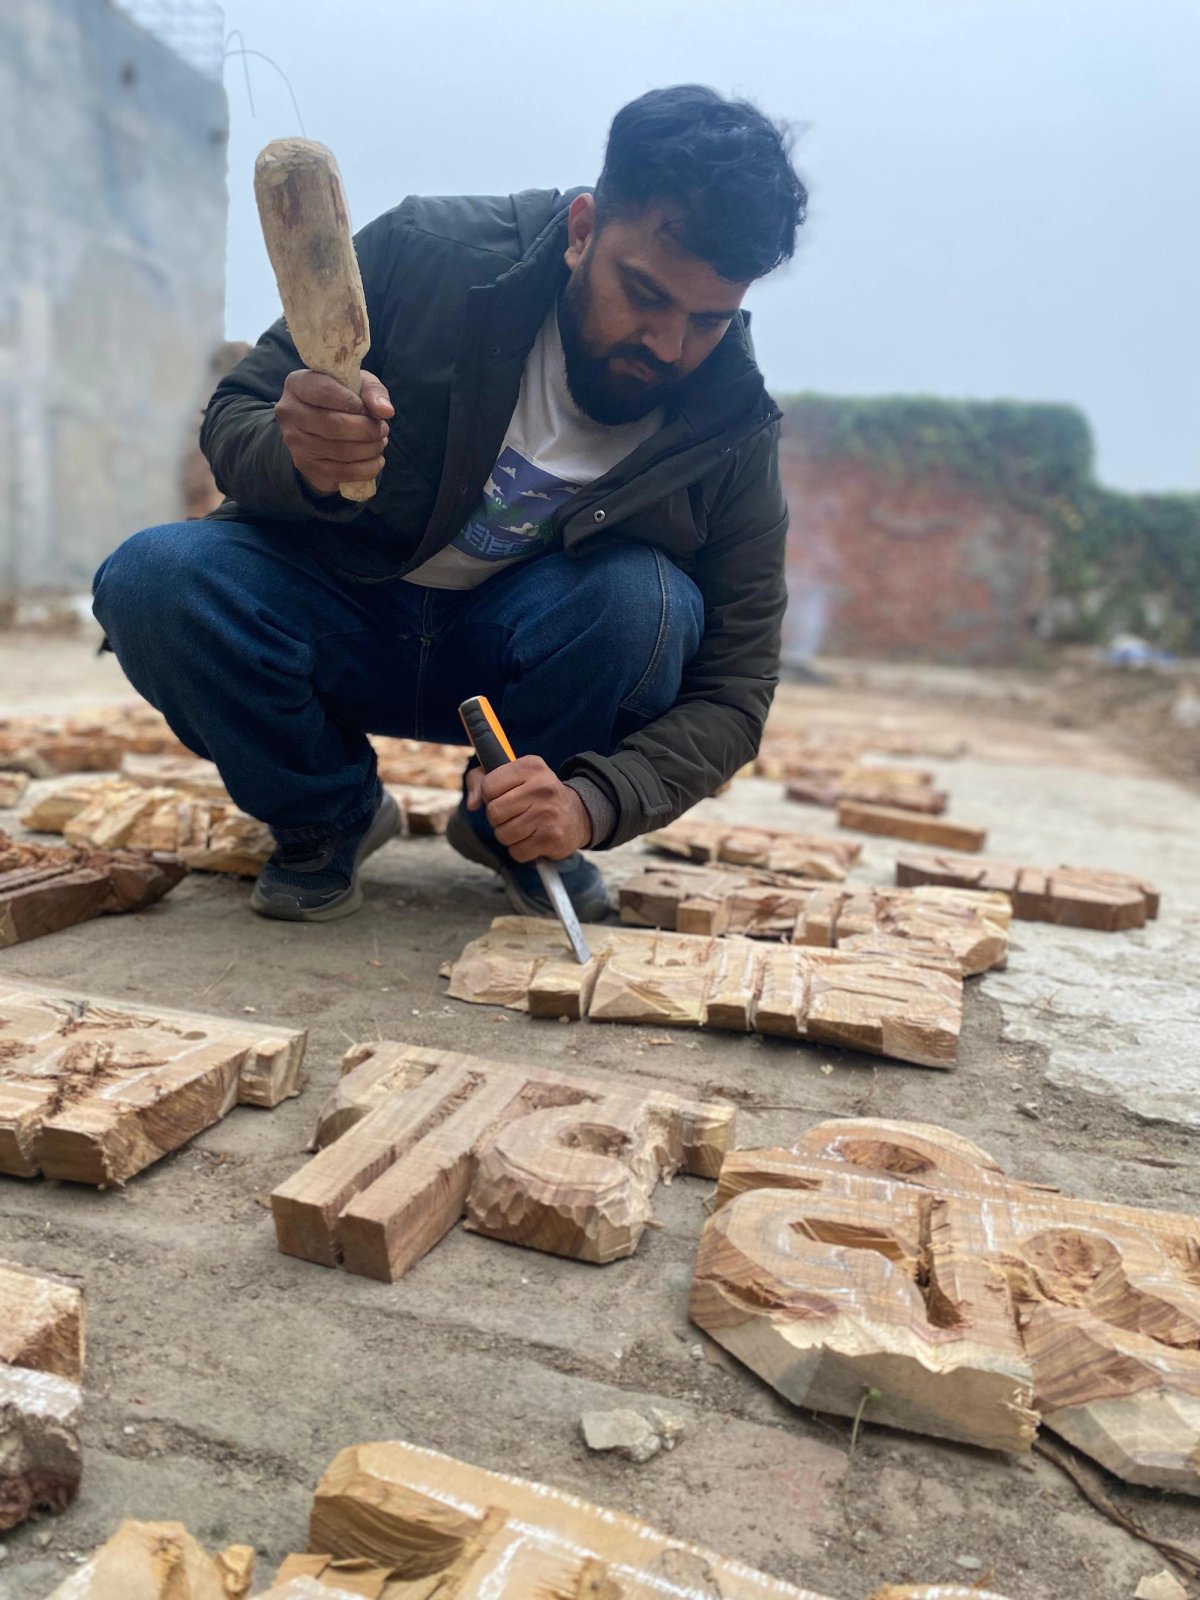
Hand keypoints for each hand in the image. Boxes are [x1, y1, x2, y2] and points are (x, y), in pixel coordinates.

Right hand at [275, 368, 393, 495]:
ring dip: (370, 449)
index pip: (325, 391)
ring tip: (380, 443)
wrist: (322, 426)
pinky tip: (375, 460)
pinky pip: (342, 473)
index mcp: (297, 384)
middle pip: (334, 425)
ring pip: (340, 451)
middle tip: (383, 429)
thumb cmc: (343, 398)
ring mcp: (295, 443)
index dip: (353, 402)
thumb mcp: (358, 384)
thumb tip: (385, 411)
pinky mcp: (306, 467)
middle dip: (367, 429)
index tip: (369, 408)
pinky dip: (367, 469)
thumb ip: (373, 391)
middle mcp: (289, 413)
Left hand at [466, 756, 590, 861]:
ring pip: (503, 834)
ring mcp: (548, 813)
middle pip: (494, 812)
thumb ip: (481, 781)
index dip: (489, 795)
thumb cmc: (536, 794)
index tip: (503, 795)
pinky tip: (533, 838)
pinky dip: (520, 850)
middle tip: (514, 813)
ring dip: (508, 835)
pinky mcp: (551, 837)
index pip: (488, 785)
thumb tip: (472, 804)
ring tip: (524, 826)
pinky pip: (517, 852)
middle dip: (498, 818)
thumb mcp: (512, 776)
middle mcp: (541, 787)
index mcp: (530, 766)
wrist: (577, 814)